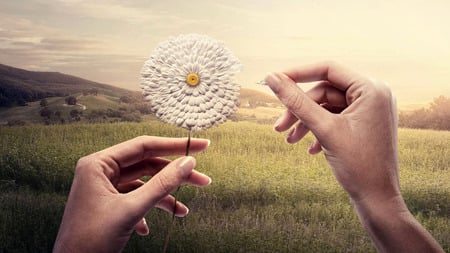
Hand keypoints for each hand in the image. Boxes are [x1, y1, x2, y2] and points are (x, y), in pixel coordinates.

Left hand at [53, 136, 210, 252]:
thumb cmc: (89, 242)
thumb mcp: (131, 210)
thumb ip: (161, 184)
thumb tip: (187, 163)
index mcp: (98, 164)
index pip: (144, 146)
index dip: (175, 145)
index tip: (201, 146)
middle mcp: (101, 172)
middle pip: (147, 165)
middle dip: (175, 175)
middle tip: (202, 179)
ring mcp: (104, 189)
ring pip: (144, 184)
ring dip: (165, 197)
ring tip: (183, 210)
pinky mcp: (108, 206)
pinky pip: (136, 199)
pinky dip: (148, 210)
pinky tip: (150, 227)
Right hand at [265, 61, 398, 200]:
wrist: (377, 199)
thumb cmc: (358, 165)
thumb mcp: (323, 129)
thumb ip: (296, 101)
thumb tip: (271, 78)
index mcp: (371, 89)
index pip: (328, 68)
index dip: (298, 73)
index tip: (274, 80)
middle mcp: (373, 95)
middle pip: (324, 91)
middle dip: (299, 109)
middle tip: (278, 127)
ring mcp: (368, 110)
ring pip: (326, 106)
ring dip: (306, 122)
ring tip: (290, 140)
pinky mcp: (363, 124)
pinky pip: (334, 118)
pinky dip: (318, 130)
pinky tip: (311, 149)